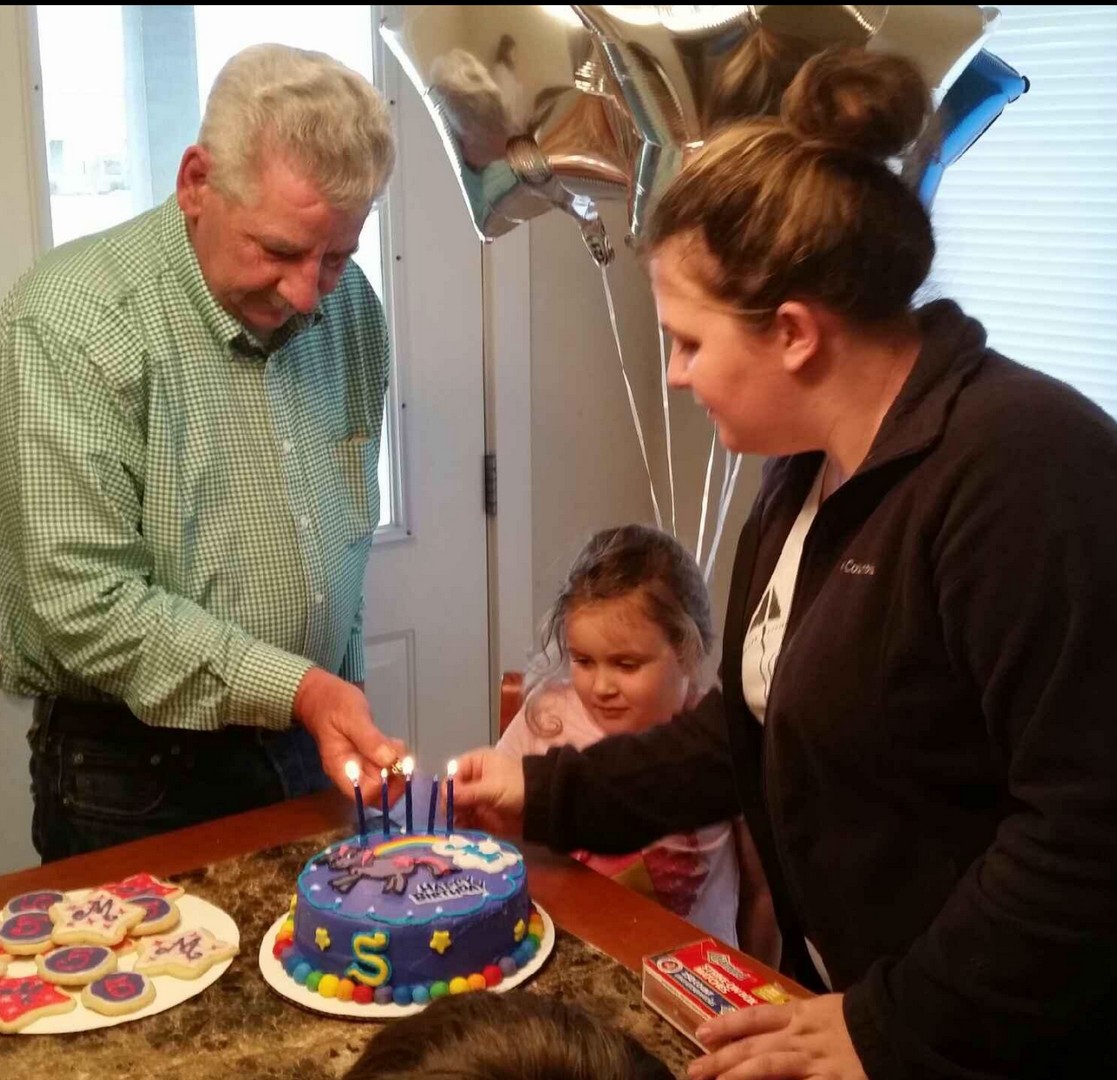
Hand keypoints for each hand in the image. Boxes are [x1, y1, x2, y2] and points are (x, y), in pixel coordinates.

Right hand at [293, 667, 402, 801]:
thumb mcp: (352, 716)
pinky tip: (393, 742)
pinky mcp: (366, 757)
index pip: (363, 795)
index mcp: (340, 768)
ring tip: (395, 744)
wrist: (321, 695)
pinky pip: (384, 767)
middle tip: (401, 755)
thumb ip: (369, 739)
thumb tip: (389, 760)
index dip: (384, 788)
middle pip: (376, 793)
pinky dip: (394, 758)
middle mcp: (349, 773)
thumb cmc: (333, 704)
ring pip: (384, 781)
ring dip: (397, 766)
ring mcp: (358, 766)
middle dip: (395, 777)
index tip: (396, 767)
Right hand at [451, 749, 525, 836]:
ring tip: (457, 822)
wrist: (538, 807)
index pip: (454, 772)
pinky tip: (461, 829)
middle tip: (451, 813)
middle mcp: (473, 780)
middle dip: (450, 802)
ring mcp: (475, 799)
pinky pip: (464, 820)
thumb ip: (468, 793)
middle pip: (452, 790)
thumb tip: (445, 795)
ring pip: (456, 806)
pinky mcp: (479, 815)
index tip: (449, 798)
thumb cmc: (517, 788)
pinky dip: (461, 825)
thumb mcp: (492, 788)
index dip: (450, 784)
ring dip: (454, 815)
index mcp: (476, 764)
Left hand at [688, 995, 866, 1079]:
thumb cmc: (864, 1018)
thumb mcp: (827, 1011)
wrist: (899, 1024)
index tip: (701, 1032)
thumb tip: (772, 1028)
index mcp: (801, 1015)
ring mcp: (815, 1062)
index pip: (755, 1018)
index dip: (727, 1025)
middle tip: (693, 1071)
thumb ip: (800, 1019)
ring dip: (738, 1076)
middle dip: (721, 1060)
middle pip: (753, 1047)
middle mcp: (801, 1036)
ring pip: (768, 1067)